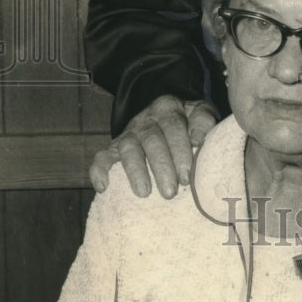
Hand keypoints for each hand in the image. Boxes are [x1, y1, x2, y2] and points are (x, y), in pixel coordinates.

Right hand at [89, 95, 217, 197]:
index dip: (179, 151)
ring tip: (144, 193)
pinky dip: (99, 170)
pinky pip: (102, 156)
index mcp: (168, 108)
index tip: (186, 176)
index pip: (173, 127)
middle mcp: (146, 119)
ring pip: (128, 148)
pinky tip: (103, 187)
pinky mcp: (114, 147)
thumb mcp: (199, 113)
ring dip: (135, 171)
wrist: (163, 114)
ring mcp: (129, 133)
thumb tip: (198, 139)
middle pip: (151, 140)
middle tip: (170, 192)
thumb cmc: (187, 121)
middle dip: (161, 167)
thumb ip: (203, 122)